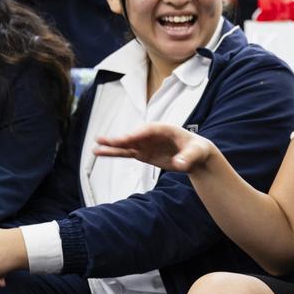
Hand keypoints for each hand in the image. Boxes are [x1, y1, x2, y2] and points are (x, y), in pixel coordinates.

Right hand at [94, 123, 215, 172]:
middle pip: (134, 136)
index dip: (139, 134)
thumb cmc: (197, 150)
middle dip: (120, 139)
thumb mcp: (196, 153)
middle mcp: (152, 135)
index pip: (150, 130)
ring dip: (112, 146)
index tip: (128, 138)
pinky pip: (126, 153)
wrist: (196, 156)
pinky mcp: (143, 153)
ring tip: (96, 147)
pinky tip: (101, 153)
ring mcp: (146, 144)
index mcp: (165, 129)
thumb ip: (187, 158)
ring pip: (126, 145)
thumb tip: (179, 164)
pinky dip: (115, 154)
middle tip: (103, 140)